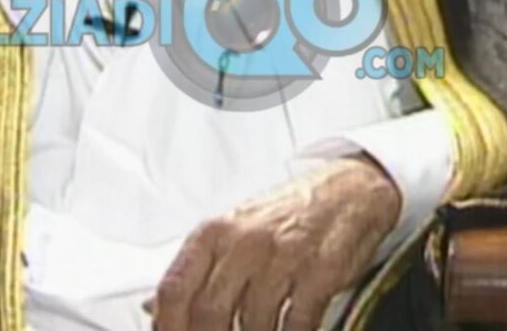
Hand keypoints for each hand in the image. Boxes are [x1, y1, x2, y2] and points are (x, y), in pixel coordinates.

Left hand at [151, 155, 400, 330]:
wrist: (350, 190)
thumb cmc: (290, 211)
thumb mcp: (235, 229)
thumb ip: (197, 269)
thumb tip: (156, 307)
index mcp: (216, 231)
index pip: (174, 288)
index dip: (167, 324)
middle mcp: (245, 241)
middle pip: (208, 312)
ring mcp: (284, 256)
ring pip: (252, 323)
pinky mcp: (321, 272)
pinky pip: (296, 323)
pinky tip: (289, 329)